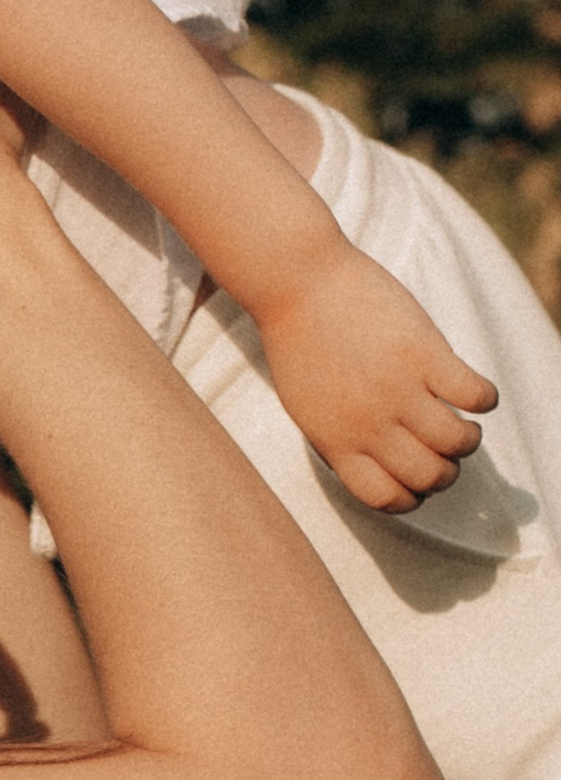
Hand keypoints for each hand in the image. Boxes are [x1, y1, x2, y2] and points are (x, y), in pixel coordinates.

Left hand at [255, 247, 496, 511]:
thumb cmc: (299, 340)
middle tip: (445, 447)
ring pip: (458, 443)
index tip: (416, 475)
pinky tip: (472, 390)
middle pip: (429, 476)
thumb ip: (339, 438)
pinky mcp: (422, 352)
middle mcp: (368, 424)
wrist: (295, 280)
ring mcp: (397, 389)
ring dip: (468, 438)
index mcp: (336, 442)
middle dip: (446, 470)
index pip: (386, 498)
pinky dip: (484, 399)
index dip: (411, 496)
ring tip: (462, 420)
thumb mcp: (306, 406)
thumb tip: (378, 462)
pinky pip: (475, 395)